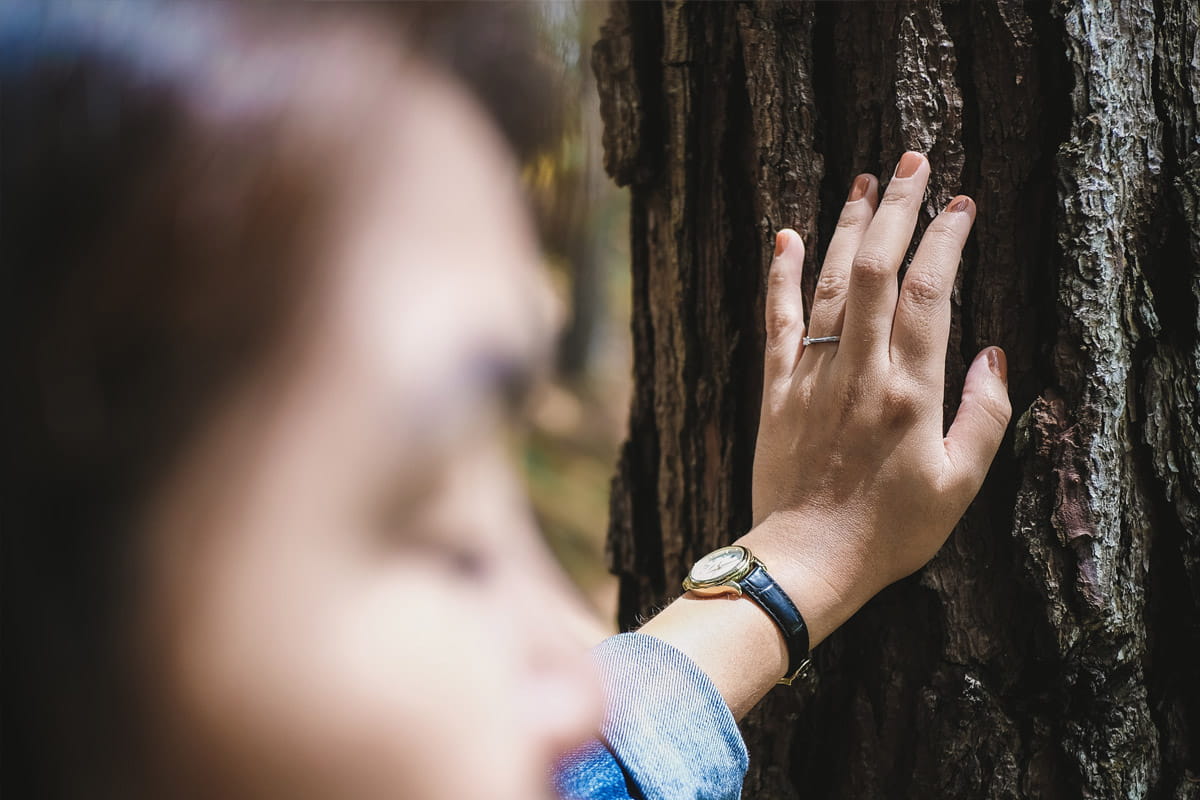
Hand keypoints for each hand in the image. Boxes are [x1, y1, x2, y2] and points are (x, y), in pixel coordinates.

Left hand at [744, 151, 1010, 644]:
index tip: (961, 204)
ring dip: (844, 228)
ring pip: (826, 284)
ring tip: (863, 184)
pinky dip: (778, 277)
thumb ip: (985, 414)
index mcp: (910, 391)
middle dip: (897, 209)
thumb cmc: (891, 531)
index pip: (929, 292)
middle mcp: (859, 371)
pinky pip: (775, 322)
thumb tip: (992, 352)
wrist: (807, 560)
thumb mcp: (960, 484)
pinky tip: (782, 236)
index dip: (945, 239)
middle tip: (912, 162)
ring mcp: (811, 377)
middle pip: (874, 269)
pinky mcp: (775, 391)